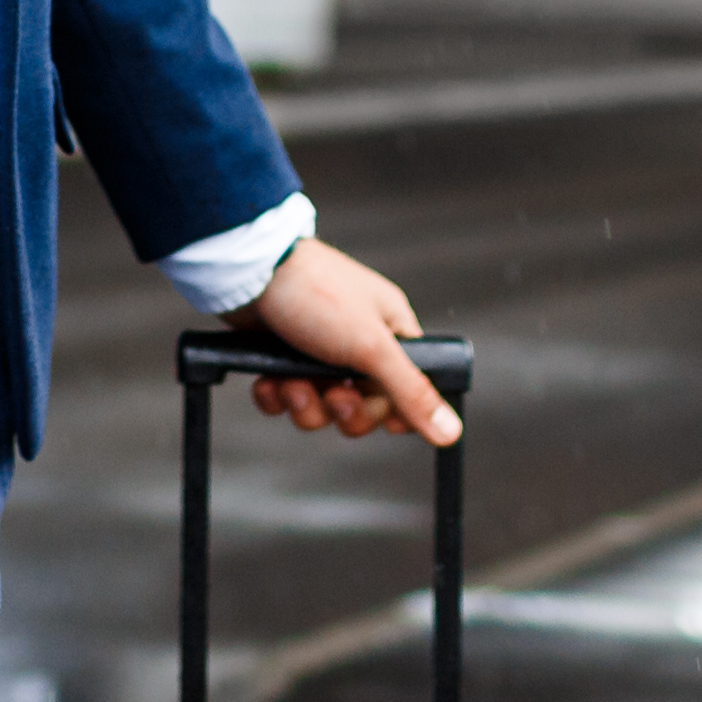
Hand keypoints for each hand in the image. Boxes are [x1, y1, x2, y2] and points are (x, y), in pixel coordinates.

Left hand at [230, 238, 459, 446]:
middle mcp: (357, 341)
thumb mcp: (371, 347)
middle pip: (364, 406)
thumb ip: (411, 391)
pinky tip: (267, 382)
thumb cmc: (316, 294)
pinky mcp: (280, 356)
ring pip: (321, 406)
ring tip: (290, 383)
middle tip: (330, 394)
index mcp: (390, 331)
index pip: (409, 388)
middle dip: (344, 410)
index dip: (395, 411)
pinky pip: (286, 397)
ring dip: (305, 404)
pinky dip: (275, 397)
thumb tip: (452, 431)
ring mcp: (317, 349)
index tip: (384, 420)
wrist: (249, 270)